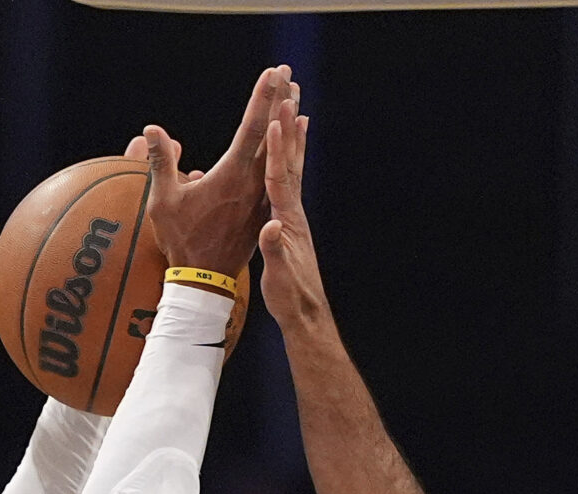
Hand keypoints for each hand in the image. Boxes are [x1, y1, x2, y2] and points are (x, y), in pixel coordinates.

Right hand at [137, 65, 296, 277]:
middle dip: (280, 100)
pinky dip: (290, 151)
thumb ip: (160, 163)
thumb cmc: (180, 242)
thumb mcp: (163, 203)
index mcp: (234, 176)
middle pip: (273, 134)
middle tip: (289, 73)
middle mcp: (255, 183)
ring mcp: (262, 196)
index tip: (274, 72)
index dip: (263, 98)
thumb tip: (151, 130)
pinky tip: (295, 141)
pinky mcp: (264, 209)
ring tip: (296, 97)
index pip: (253, 128)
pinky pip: (282, 173)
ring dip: (288, 122)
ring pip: (280, 152)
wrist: (205, 281)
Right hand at [258, 103, 328, 334]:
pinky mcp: (289, 223)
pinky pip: (288, 183)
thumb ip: (273, 251)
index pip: (280, 178)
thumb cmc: (289, 298)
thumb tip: (270, 228)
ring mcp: (293, 217)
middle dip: (289, 129)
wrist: (306, 313)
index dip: (278, 149)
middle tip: (288, 96)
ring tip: (295, 109)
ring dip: (293, 139)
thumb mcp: (278, 278)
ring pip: (293, 169)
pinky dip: (288, 163)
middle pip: (291, 163)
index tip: (276, 119)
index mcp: (286, 221)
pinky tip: (287, 155)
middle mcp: (293, 213)